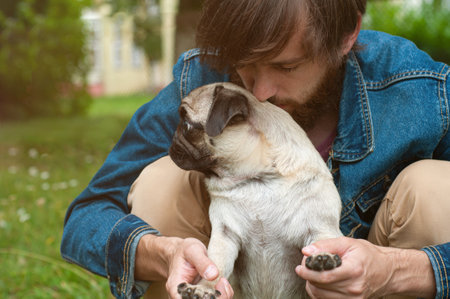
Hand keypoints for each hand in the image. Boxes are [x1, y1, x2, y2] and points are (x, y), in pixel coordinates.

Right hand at [135, 235, 233, 297]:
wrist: (181, 251)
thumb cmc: (184, 251)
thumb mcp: (193, 251)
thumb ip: (202, 262)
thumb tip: (213, 275)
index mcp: (176, 287)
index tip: (216, 286)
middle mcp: (182, 295)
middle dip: (217, 297)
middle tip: (223, 281)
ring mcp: (191, 297)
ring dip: (221, 296)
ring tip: (223, 281)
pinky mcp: (200, 296)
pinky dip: (222, 294)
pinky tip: (223, 283)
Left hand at [295, 237, 434, 297]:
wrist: (388, 271)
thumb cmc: (367, 255)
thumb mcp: (347, 243)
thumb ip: (325, 246)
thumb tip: (306, 251)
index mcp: (353, 269)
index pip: (324, 276)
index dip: (308, 272)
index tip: (300, 267)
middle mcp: (354, 287)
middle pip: (320, 286)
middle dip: (308, 276)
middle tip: (305, 266)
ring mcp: (354, 298)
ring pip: (321, 296)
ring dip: (312, 284)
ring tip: (314, 273)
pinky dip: (319, 292)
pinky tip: (321, 283)